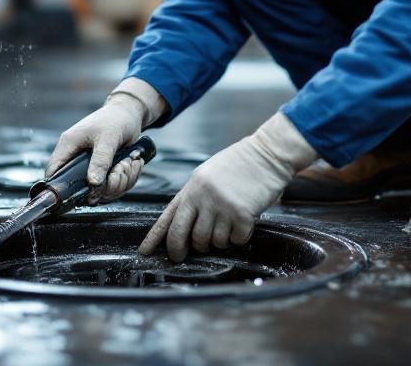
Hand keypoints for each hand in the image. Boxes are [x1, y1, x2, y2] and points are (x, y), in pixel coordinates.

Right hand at [46, 84, 160, 202]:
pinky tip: (132, 164)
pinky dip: (126, 179)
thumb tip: (93, 184)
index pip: (54, 171)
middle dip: (107, 185)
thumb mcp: (108, 138)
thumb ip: (100, 160)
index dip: (62, 187)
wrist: (130, 113)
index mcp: (69, 146)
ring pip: (101, 190)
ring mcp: (90, 166)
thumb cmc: (115, 119)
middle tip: (121, 169)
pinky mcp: (103, 170)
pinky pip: (113, 186)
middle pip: (82, 188)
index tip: (85, 193)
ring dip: (121, 182)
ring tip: (129, 163)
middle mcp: (76, 158)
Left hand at [138, 113, 316, 260]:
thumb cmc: (237, 165)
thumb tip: (186, 227)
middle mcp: (202, 198)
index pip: (168, 217)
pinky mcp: (242, 215)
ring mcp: (221, 207)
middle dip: (181, 251)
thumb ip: (195, 198)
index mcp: (191, 188)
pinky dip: (239, 238)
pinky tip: (243, 224)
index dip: (154, 238)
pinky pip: (235, 241)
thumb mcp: (207, 176)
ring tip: (226, 226)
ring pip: (210, 242)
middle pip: (183, 236)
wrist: (265, 154)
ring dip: (218, 242)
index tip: (144, 252)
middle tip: (183, 256)